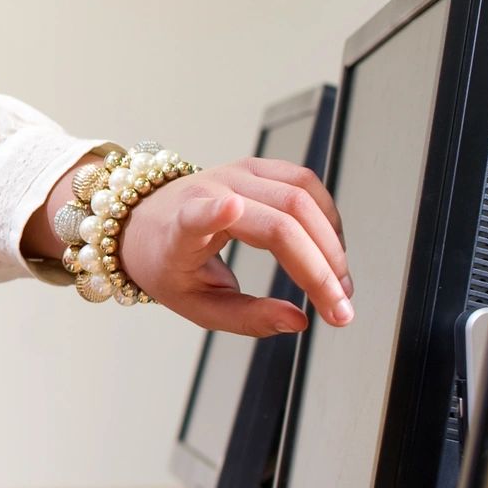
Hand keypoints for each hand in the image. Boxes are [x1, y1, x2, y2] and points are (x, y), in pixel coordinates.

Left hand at [115, 157, 353, 335]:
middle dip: (321, 266)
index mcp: (181, 227)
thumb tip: (298, 321)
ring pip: (301, 196)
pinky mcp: (256, 167)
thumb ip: (246, 317)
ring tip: (339, 283)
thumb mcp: (196, 306)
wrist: (148, 226)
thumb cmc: (168, 266)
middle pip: (281, 219)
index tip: (229, 208)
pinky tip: (330, 248)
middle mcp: (209, 190)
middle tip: (340, 306)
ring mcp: (235, 173)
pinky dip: (326, 217)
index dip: (213, 213)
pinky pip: (304, 183)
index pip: (195, 215)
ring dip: (332, 242)